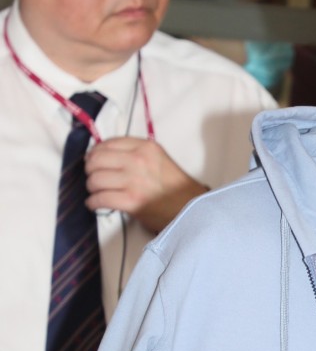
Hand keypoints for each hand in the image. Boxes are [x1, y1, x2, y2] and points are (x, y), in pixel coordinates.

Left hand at [84, 137, 208, 233]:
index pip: (107, 144)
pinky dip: (93, 202)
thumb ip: (134, 153)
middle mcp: (138, 160)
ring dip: (91, 188)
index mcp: (145, 147)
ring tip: (98, 192)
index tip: (95, 162)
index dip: (95, 154)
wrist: (190, 206)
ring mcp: (133, 181)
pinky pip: (99, 199)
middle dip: (90, 170)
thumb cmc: (173, 184)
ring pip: (94, 180)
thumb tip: (101, 157)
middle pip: (96, 160)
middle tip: (94, 178)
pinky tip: (96, 204)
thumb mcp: (157, 158)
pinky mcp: (131, 201)